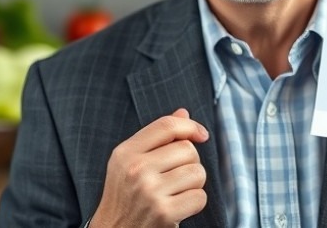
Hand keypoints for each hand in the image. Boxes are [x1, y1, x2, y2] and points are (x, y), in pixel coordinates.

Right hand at [90, 108, 209, 226]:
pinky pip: (199, 197)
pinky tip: (179, 207)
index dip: (190, 126)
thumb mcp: (129, 163)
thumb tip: (183, 113)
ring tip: (176, 192)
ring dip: (194, 184)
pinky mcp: (164, 213)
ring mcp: (150, 191)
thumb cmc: (125, 197)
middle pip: (188, 149)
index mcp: (126, 153)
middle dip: (190, 162)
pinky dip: (195, 202)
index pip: (166, 126)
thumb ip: (156, 138)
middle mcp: (136, 170)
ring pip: (197, 172)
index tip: (201, 135)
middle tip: (176, 176)